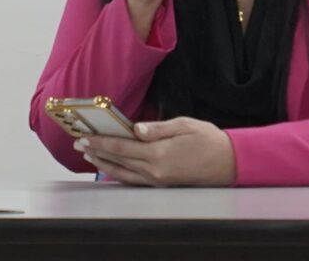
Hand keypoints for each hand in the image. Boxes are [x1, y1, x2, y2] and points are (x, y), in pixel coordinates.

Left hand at [77, 117, 235, 186]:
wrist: (229, 163)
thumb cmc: (209, 140)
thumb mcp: (184, 125)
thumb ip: (158, 128)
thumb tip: (136, 129)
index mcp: (159, 154)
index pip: (122, 147)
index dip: (101, 142)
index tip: (85, 137)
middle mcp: (155, 171)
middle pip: (119, 161)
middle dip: (97, 152)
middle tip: (79, 144)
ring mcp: (159, 180)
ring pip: (124, 174)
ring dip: (105, 164)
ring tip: (90, 155)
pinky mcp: (163, 184)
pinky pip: (135, 180)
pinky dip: (120, 174)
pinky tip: (112, 168)